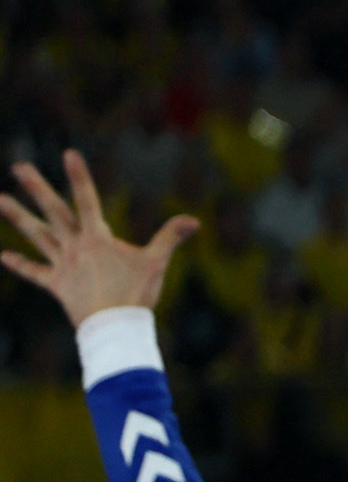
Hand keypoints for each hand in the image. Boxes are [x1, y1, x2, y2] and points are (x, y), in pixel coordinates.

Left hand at [0, 153, 196, 326]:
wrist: (114, 327)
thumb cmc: (136, 294)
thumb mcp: (157, 263)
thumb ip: (170, 237)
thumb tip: (193, 219)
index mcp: (98, 238)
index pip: (88, 200)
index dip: (80, 177)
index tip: (70, 154)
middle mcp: (75, 247)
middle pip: (53, 212)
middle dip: (36, 188)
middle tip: (19, 167)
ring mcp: (62, 265)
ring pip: (36, 236)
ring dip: (17, 217)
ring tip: (0, 199)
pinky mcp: (56, 285)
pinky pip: (35, 272)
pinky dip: (19, 264)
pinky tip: (2, 255)